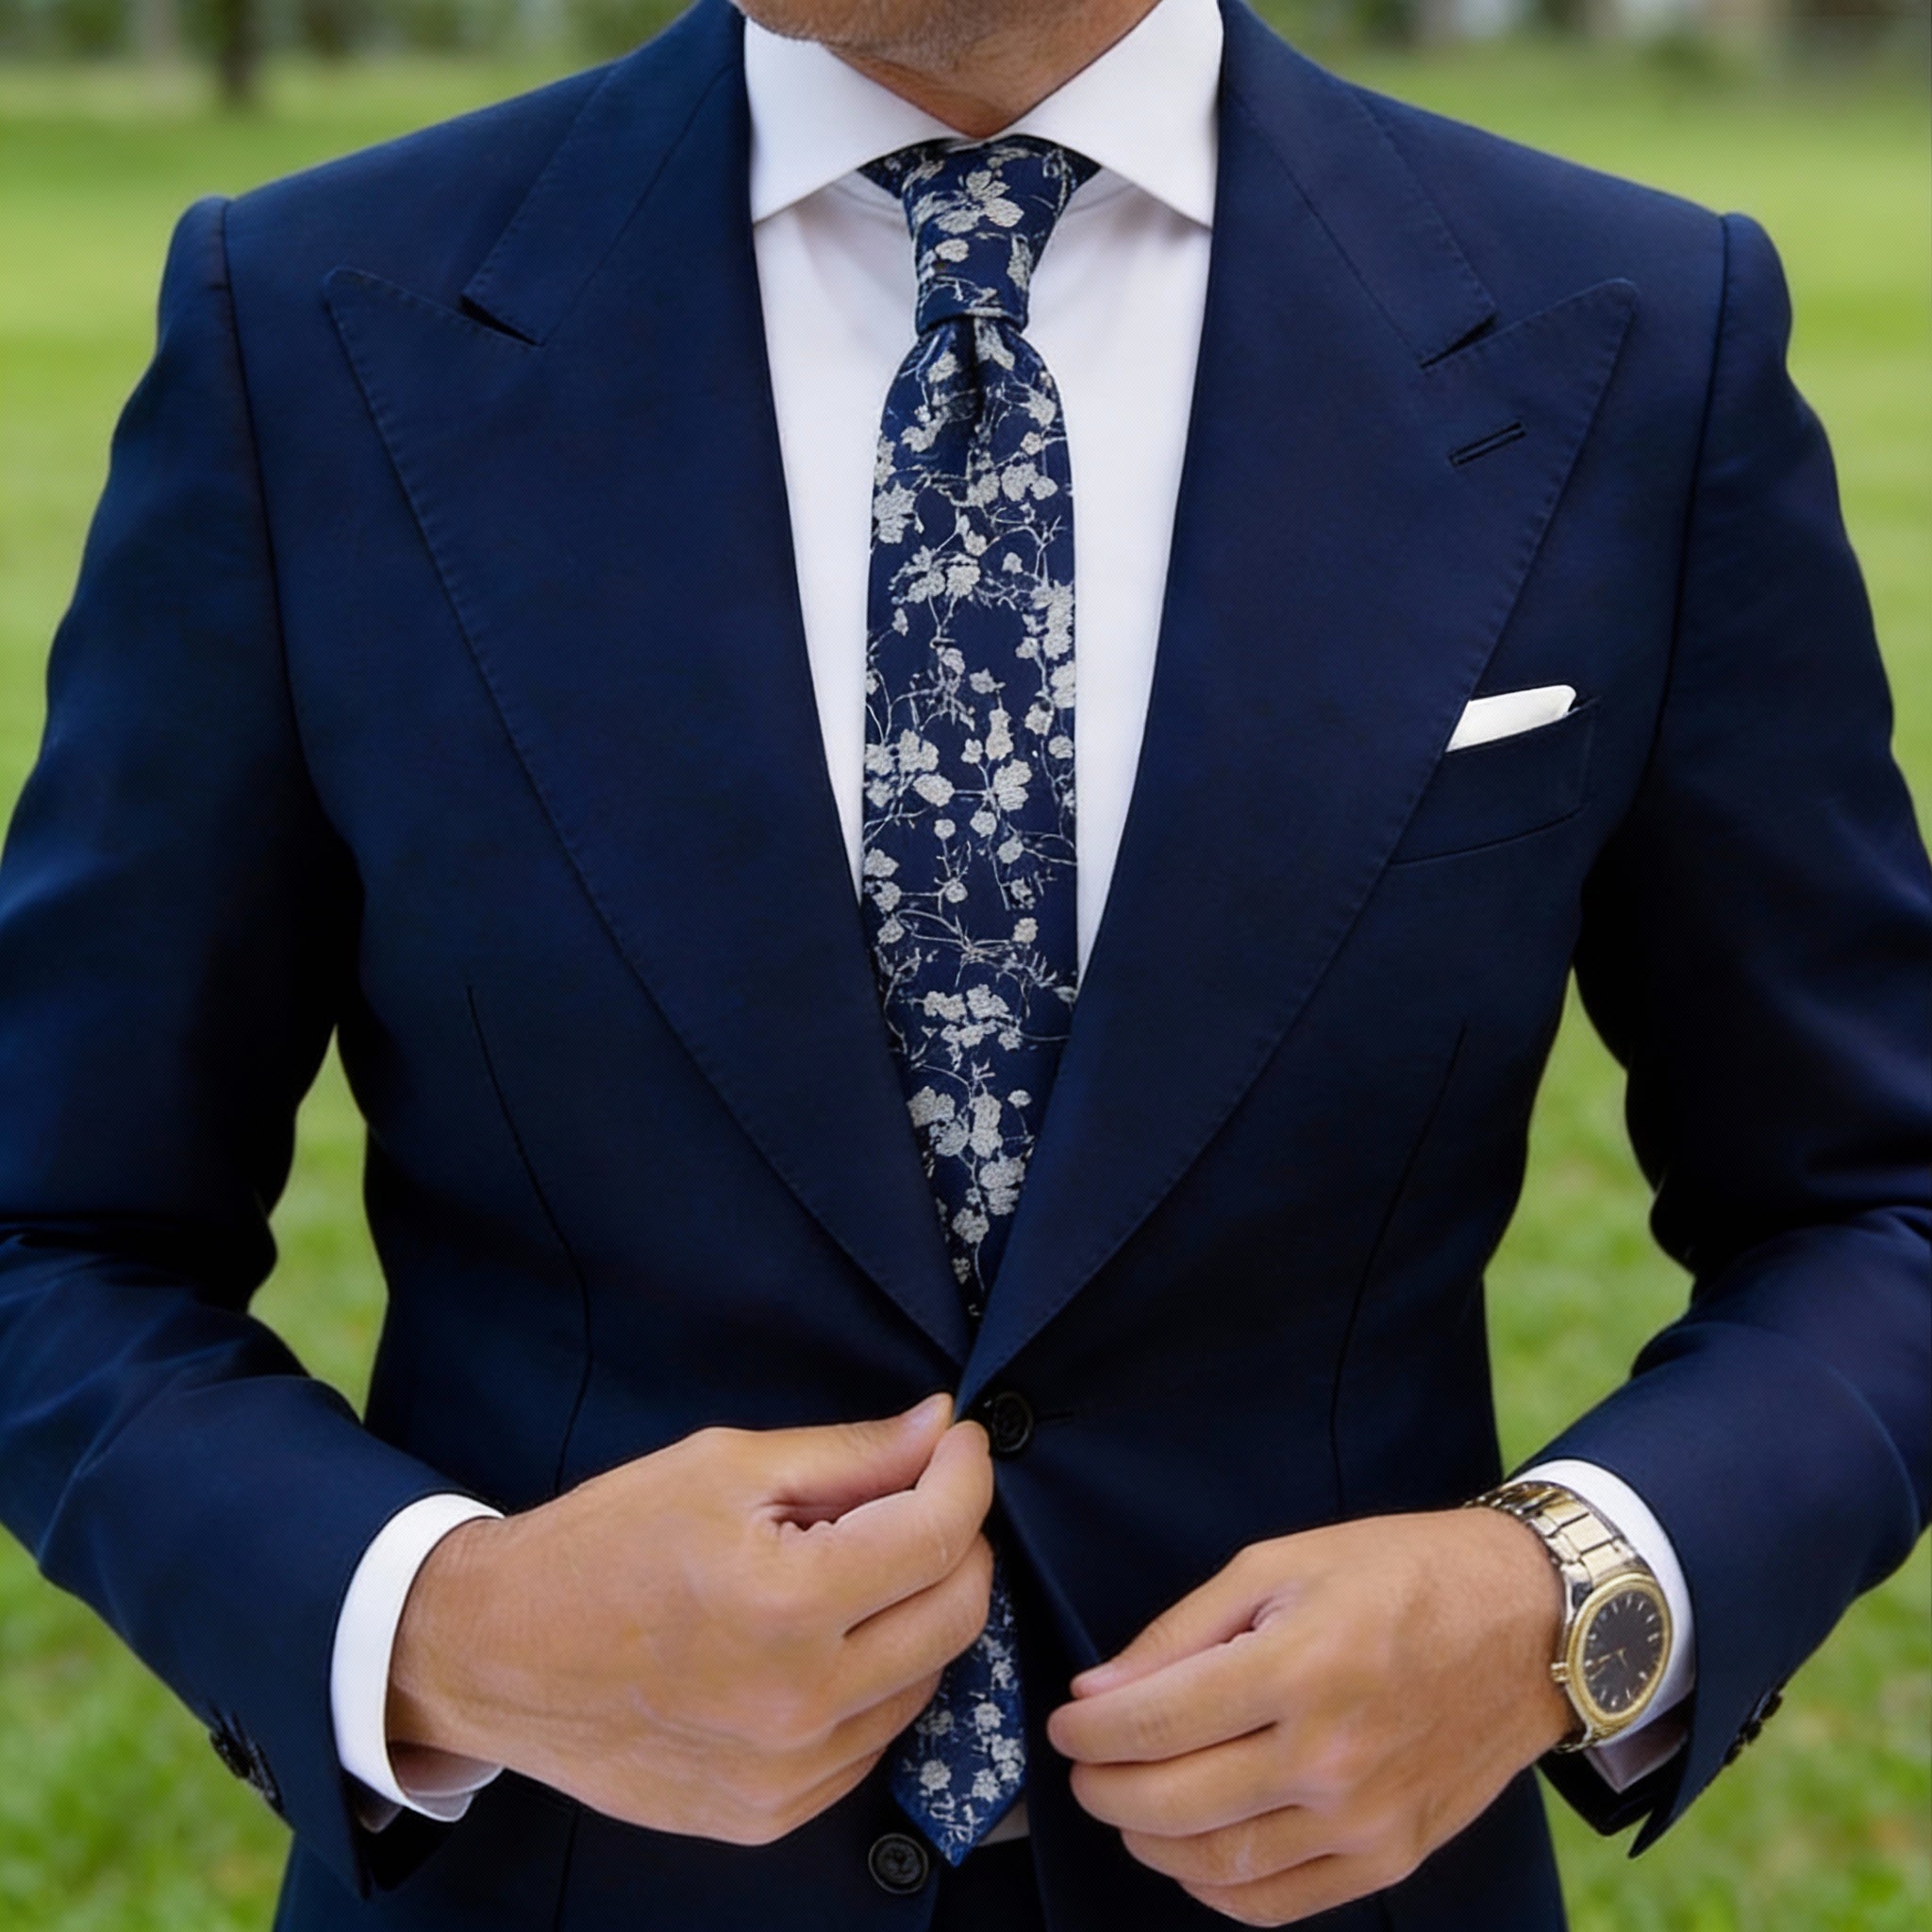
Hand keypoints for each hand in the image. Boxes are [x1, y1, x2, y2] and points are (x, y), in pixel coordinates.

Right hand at [387, 1394, 993, 1844]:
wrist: (497, 1656)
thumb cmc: (602, 1546)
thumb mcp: (723, 1467)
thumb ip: (848, 1454)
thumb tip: (939, 1429)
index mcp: (786, 1603)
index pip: (938, 1536)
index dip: (966, 1475)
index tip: (959, 1444)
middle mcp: (799, 1703)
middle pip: (957, 1614)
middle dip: (959, 1539)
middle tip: (924, 1495)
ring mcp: (787, 1774)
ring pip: (926, 1680)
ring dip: (920, 1610)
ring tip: (861, 1565)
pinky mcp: (770, 1815)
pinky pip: (873, 1739)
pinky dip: (877, 1679)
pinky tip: (829, 1636)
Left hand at [1046, 1510, 1569, 1924]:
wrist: (1527, 1624)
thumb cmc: (1399, 1576)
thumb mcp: (1278, 1564)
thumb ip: (1182, 1633)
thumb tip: (1100, 1692)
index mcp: (1299, 1666)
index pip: (1155, 1722)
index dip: (1090, 1731)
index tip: (1068, 1721)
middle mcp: (1330, 1756)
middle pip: (1174, 1804)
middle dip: (1104, 1790)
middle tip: (1083, 1767)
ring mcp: (1364, 1818)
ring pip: (1218, 1865)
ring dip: (1150, 1842)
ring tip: (1128, 1804)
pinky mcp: (1391, 1856)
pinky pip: (1280, 1903)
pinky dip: (1217, 1890)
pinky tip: (1193, 1853)